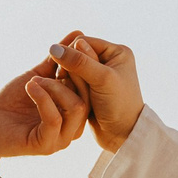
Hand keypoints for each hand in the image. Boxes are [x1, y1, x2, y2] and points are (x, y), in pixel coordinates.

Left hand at [0, 51, 91, 160]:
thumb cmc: (12, 102)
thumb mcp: (38, 76)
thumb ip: (56, 60)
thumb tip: (77, 33)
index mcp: (74, 112)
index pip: (90, 88)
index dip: (84, 65)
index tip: (76, 44)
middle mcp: (73, 127)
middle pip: (88, 97)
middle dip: (75, 73)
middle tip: (60, 56)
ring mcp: (61, 139)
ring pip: (76, 107)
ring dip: (55, 87)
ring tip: (34, 80)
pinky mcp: (46, 145)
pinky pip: (54, 119)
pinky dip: (43, 98)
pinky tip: (30, 86)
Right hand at [45, 32, 142, 151]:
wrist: (123, 135)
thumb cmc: (119, 105)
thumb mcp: (102, 80)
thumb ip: (80, 62)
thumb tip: (54, 47)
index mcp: (117, 52)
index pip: (83, 42)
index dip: (71, 55)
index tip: (68, 73)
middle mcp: (109, 61)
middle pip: (76, 56)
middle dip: (70, 70)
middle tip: (72, 86)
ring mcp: (99, 76)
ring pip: (72, 70)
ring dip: (68, 81)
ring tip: (74, 94)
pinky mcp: (90, 89)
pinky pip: (72, 83)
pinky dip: (68, 89)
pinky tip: (69, 98)